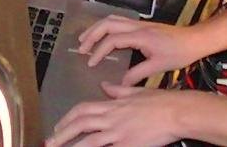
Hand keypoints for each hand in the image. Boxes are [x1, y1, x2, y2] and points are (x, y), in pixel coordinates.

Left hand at [46, 83, 187, 146]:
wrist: (178, 112)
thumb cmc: (161, 101)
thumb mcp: (136, 92)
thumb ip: (118, 90)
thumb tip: (104, 86)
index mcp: (113, 105)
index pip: (83, 110)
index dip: (68, 118)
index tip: (59, 126)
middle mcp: (112, 118)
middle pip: (80, 125)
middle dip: (62, 134)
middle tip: (49, 143)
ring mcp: (119, 133)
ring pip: (89, 141)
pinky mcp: (128, 145)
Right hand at [78, 15, 204, 85]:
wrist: (195, 39)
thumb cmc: (180, 53)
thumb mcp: (159, 66)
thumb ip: (138, 74)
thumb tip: (121, 83)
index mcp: (140, 36)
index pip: (112, 40)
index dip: (99, 51)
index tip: (90, 64)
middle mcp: (137, 26)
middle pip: (107, 24)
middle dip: (91, 35)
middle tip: (81, 49)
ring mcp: (140, 24)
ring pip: (112, 20)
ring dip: (97, 29)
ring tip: (86, 41)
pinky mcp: (143, 25)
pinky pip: (119, 22)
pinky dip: (106, 28)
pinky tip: (103, 38)